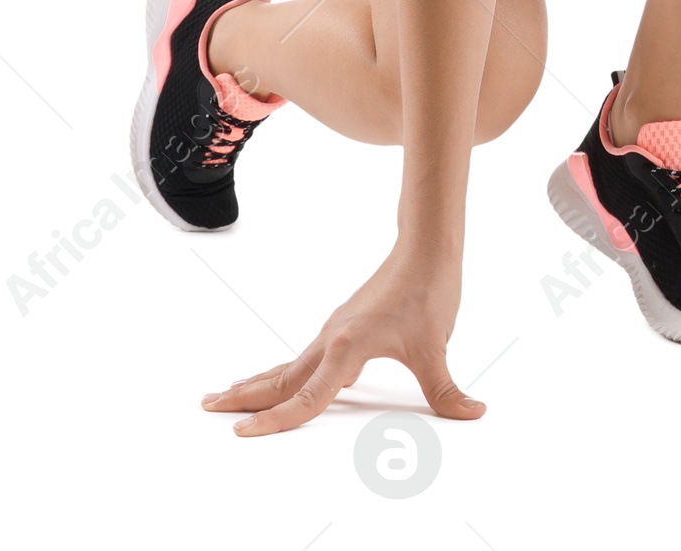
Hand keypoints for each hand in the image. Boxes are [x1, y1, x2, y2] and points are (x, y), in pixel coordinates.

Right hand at [200, 249, 486, 435]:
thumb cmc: (428, 290)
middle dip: (244, 396)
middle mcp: (332, 339)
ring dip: (256, 382)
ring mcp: (333, 331)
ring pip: (287, 365)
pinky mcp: (341, 327)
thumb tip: (474, 411)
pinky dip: (282, 371)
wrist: (426, 247)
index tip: (242, 434)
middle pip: (280, 377)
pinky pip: (303, 357)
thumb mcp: (437, 347)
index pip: (307, 397)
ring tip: (225, 395)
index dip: (275, 421)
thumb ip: (449, 390)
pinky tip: (277, 379)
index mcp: (348, 347)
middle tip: (206, 408)